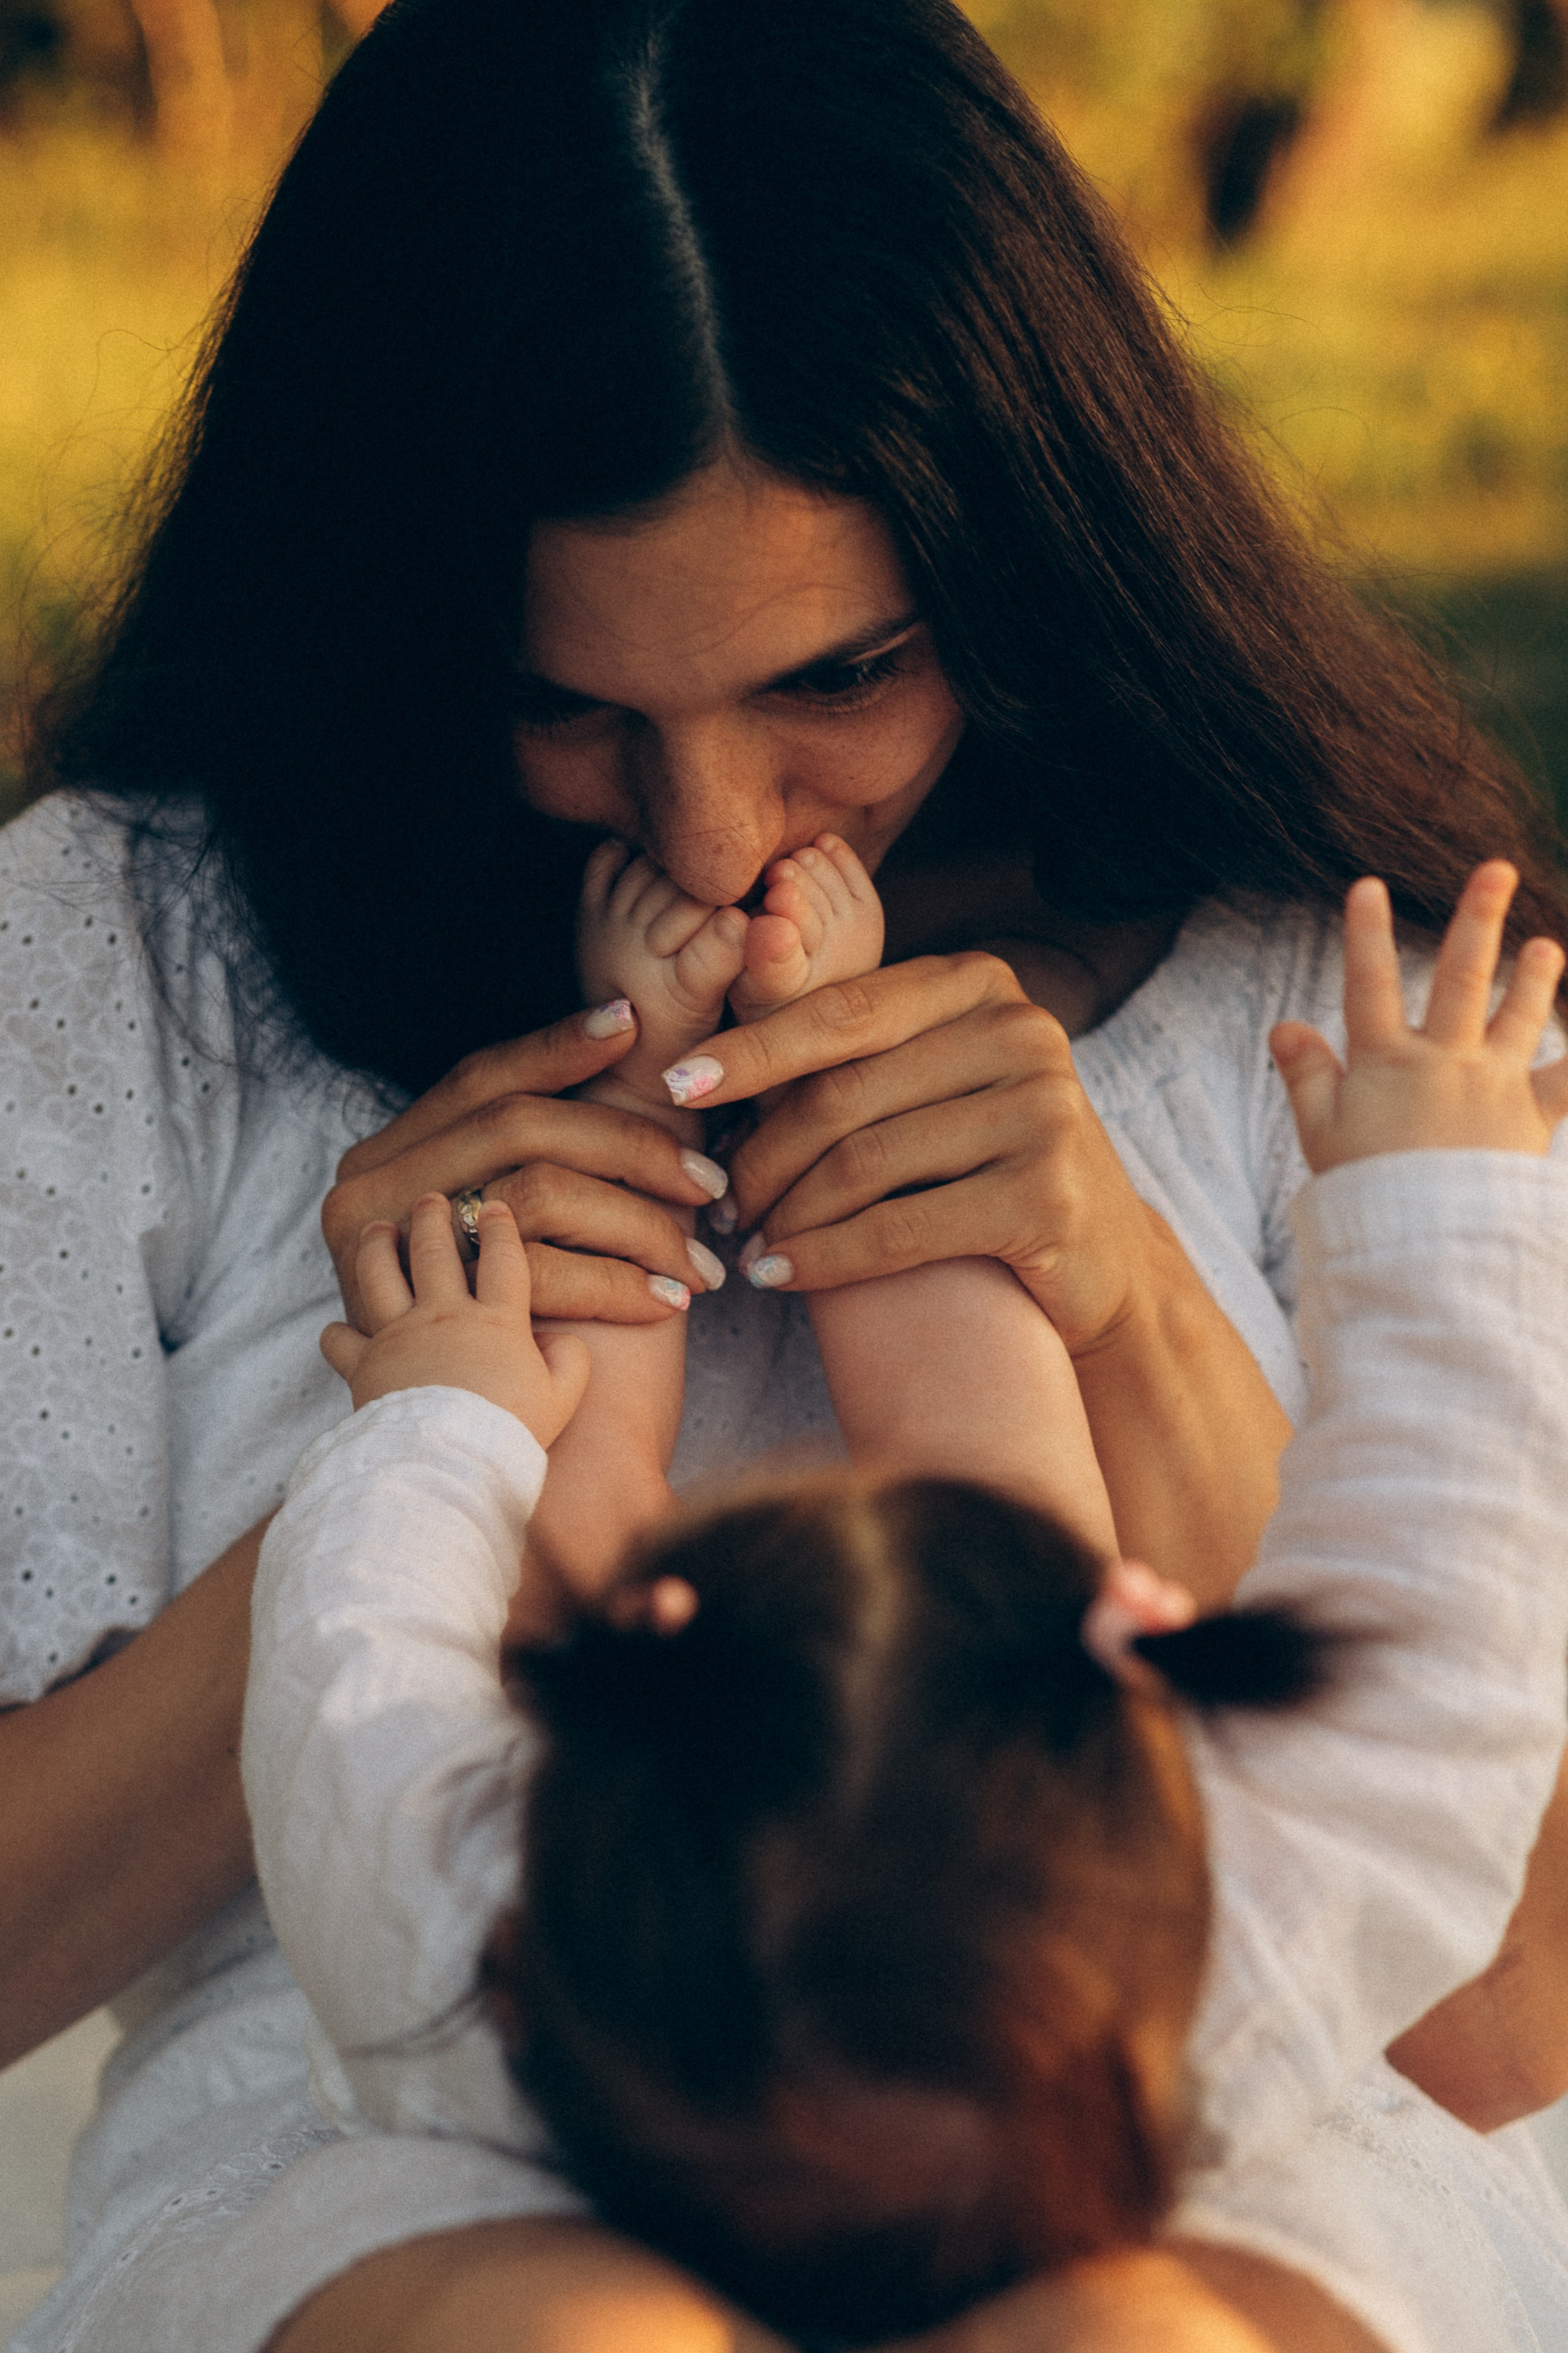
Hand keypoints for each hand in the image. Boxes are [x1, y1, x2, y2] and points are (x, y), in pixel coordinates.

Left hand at [321, 1195, 589, 1446]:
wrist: (449, 1460)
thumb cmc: (508, 1432)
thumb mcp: (562, 1397)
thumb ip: (571, 1360)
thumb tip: (561, 1338)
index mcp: (495, 1320)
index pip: (502, 1258)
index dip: (500, 1228)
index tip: (496, 1208)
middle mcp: (442, 1316)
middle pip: (433, 1251)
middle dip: (432, 1218)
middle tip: (430, 1200)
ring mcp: (398, 1337)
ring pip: (379, 1274)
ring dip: (377, 1246)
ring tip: (378, 1230)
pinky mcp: (364, 1366)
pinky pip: (340, 1340)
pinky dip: (336, 1333)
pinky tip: (338, 1328)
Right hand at [322, 1004, 729, 1329]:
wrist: (434, 1450)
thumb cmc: (477, 1332)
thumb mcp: (476, 1233)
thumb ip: (516, 1167)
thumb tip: (617, 1072)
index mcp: (383, 1157)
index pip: (478, 1077)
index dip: (557, 1047)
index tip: (634, 1027)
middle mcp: (369, 1192)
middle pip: (518, 1125)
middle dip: (629, 1146)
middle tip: (707, 1182)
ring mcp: (386, 1253)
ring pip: (536, 1191)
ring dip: (636, 1220)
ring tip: (700, 1256)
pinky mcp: (427, 1317)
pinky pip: (541, 1274)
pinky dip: (617, 1282)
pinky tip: (667, 1300)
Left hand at [660, 952, 1159, 1350]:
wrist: (1101, 1265)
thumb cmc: (981, 1167)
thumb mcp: (926, 1089)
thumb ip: (846, 1054)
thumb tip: (708, 1046)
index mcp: (981, 986)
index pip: (841, 1010)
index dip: (752, 1049)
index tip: (678, 1084)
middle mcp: (1022, 1032)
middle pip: (844, 1092)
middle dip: (762, 1152)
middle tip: (719, 1200)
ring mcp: (1044, 1112)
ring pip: (862, 1164)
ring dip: (785, 1213)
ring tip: (747, 1242)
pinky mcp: (1048, 1197)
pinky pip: (897, 1229)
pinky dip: (824, 1258)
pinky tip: (779, 1276)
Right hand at [1271, 861, 1567, 1174]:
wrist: (1425, 1247)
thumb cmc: (1365, 1191)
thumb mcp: (1321, 1134)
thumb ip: (1307, 1075)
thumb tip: (1284, 1024)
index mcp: (1386, 1062)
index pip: (1369, 984)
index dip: (1366, 934)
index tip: (1368, 887)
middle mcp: (1443, 1062)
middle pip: (1459, 979)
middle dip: (1478, 920)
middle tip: (1498, 869)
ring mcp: (1491, 1085)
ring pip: (1518, 1018)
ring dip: (1535, 978)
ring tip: (1548, 946)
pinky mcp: (1529, 1119)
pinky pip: (1567, 1084)